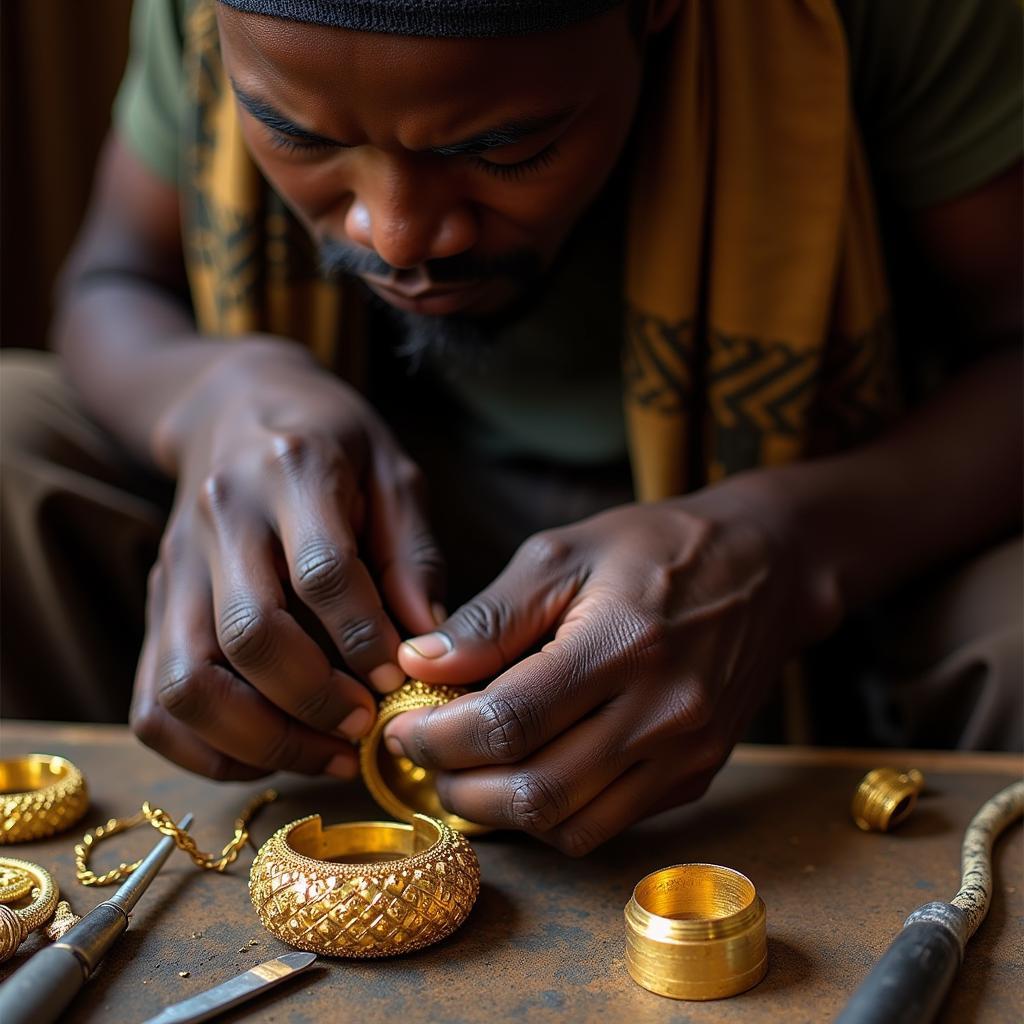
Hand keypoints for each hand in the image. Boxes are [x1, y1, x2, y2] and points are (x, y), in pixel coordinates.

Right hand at [130, 340, 444, 779]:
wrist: (232, 405)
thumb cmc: (333, 442)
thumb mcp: (393, 473)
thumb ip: (413, 555)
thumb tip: (428, 645)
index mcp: (294, 472)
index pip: (321, 572)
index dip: (364, 639)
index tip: (400, 680)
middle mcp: (222, 519)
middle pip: (249, 634)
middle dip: (315, 700)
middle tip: (366, 728)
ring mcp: (176, 565)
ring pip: (186, 681)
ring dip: (258, 738)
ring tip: (324, 753)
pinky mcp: (156, 604)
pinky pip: (153, 700)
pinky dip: (204, 747)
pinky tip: (267, 751)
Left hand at [387, 476, 839, 853]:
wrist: (765, 569)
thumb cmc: (656, 548)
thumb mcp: (564, 553)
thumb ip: (491, 617)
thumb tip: (419, 665)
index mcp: (623, 644)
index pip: (508, 722)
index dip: (438, 736)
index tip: (401, 727)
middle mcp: (663, 713)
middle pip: (535, 792)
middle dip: (458, 786)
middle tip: (425, 756)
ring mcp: (687, 755)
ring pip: (569, 826)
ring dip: (500, 812)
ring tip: (467, 770)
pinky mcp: (696, 777)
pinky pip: (608, 825)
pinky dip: (552, 815)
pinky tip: (527, 772)